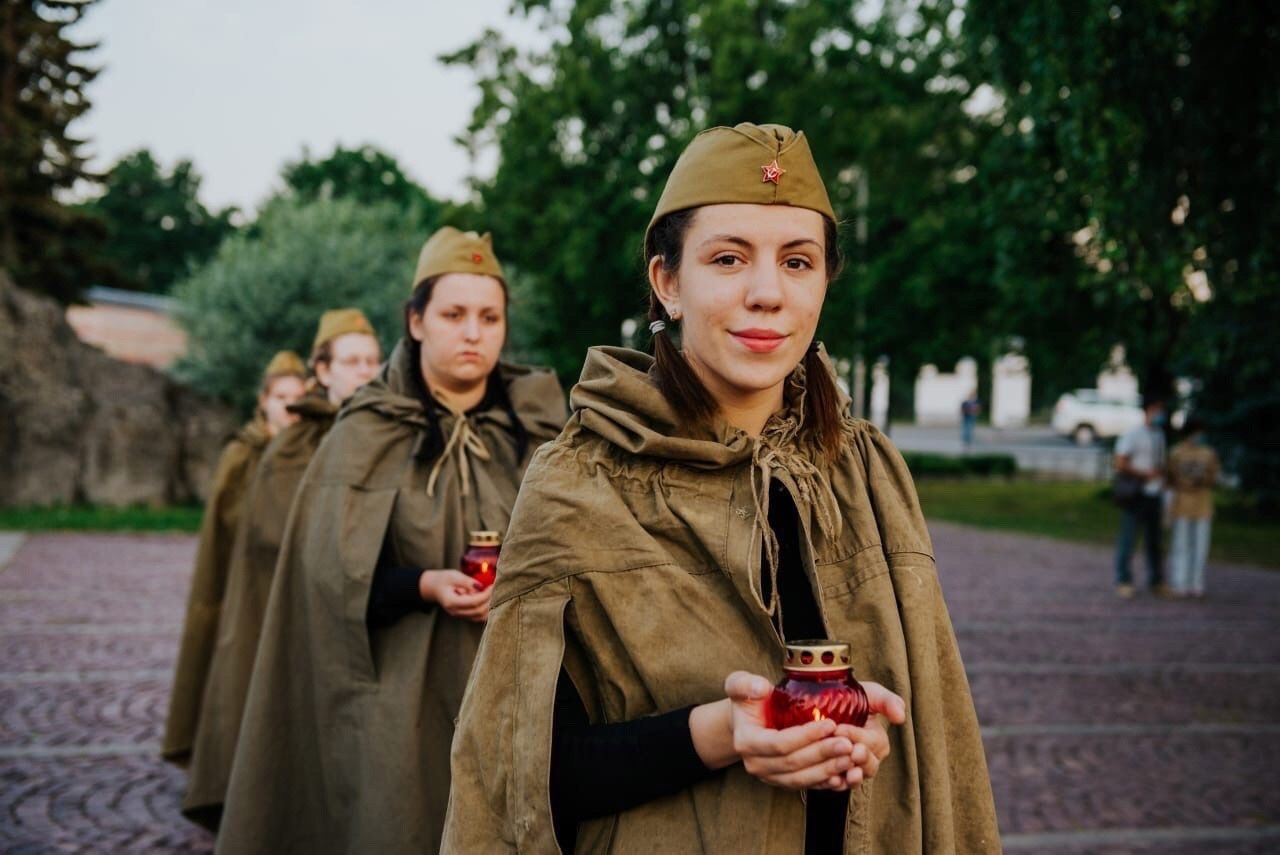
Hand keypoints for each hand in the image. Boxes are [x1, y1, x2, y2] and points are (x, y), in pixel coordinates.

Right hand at [418, 570, 491, 621]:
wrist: (434, 587)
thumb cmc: (443, 580)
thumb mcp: (453, 576)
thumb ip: (467, 582)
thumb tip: (481, 586)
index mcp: (451, 602)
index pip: (473, 602)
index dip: (486, 595)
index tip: (493, 585)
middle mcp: (456, 612)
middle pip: (478, 611)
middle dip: (490, 600)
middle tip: (496, 588)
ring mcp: (460, 615)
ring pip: (480, 617)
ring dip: (490, 606)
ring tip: (493, 593)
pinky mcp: (465, 615)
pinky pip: (479, 616)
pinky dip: (487, 609)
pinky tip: (490, 598)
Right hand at [724, 671, 860, 790]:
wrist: (747, 722)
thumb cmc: (748, 699)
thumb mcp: (739, 684)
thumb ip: (744, 683)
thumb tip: (760, 688)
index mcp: (746, 742)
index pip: (779, 743)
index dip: (806, 736)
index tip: (831, 724)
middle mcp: (756, 765)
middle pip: (793, 764)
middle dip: (822, 754)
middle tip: (848, 744)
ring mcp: (770, 777)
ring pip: (802, 779)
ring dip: (828, 770)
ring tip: (851, 757)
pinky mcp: (784, 783)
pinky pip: (807, 786)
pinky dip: (827, 782)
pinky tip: (845, 774)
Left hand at [830, 681, 904, 786]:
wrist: (823, 705)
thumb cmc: (851, 698)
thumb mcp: (871, 694)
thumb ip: (887, 701)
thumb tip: (901, 718)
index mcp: (878, 741)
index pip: (873, 742)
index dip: (857, 736)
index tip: (840, 729)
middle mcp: (868, 758)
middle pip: (869, 764)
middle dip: (859, 758)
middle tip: (847, 751)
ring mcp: (852, 770)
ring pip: (857, 778)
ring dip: (853, 777)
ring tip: (847, 774)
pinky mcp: (836, 777)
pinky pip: (839, 786)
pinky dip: (837, 785)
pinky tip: (831, 781)